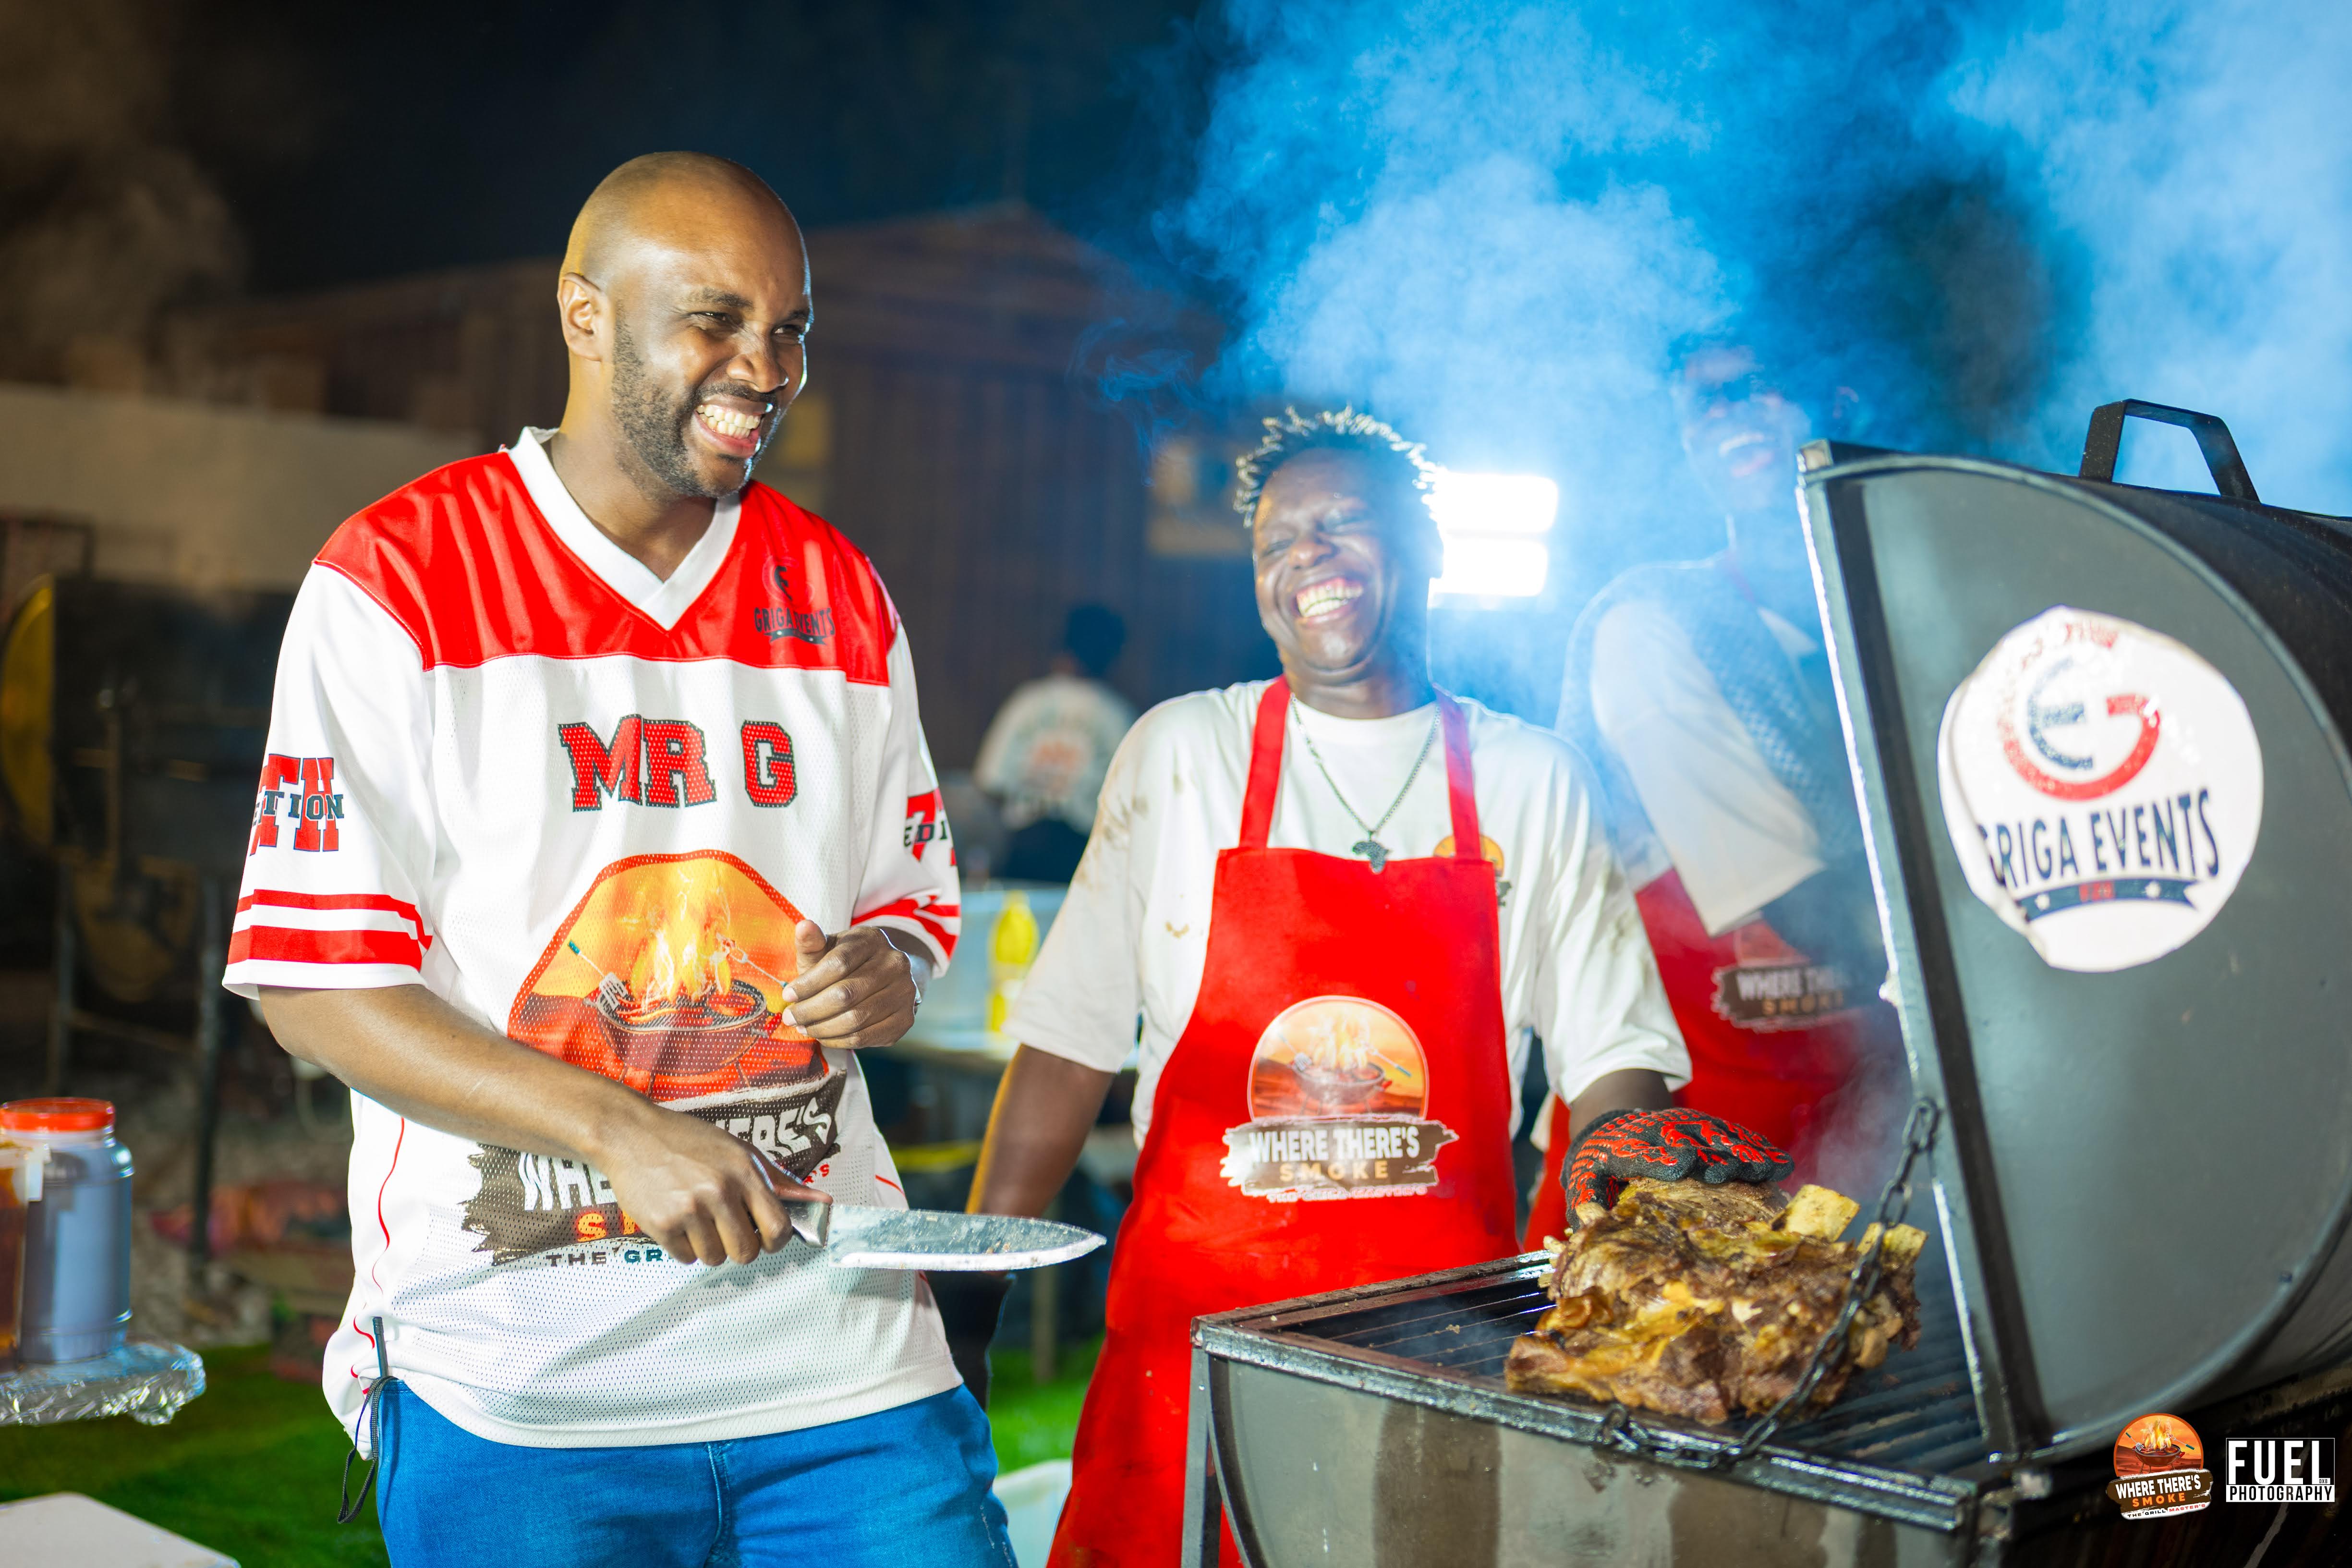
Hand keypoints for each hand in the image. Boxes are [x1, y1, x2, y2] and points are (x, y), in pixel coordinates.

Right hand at [593, 1100, 821, 1266]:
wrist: (632, 1133)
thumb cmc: (689, 1141)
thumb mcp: (740, 1152)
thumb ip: (781, 1182)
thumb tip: (823, 1202)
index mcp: (744, 1172)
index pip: (778, 1228)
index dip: (775, 1241)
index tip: (765, 1238)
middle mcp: (719, 1191)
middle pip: (746, 1252)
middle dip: (739, 1247)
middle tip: (725, 1228)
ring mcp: (689, 1209)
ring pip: (714, 1258)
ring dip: (708, 1246)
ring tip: (696, 1218)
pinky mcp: (661, 1225)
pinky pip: (685, 1259)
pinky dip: (683, 1247)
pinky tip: (676, 1220)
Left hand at [779, 921, 922, 1047]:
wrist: (884, 978)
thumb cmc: (845, 963)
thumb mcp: (827, 949)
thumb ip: (812, 943)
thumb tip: (803, 926)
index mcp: (873, 940)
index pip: (837, 963)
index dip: (809, 983)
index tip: (788, 996)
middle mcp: (895, 963)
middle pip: (846, 994)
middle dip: (811, 1009)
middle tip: (791, 1018)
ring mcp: (905, 992)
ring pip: (855, 1019)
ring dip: (822, 1028)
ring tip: (804, 1027)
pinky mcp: (906, 1018)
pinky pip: (865, 1037)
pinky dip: (838, 1041)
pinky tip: (823, 1035)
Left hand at [1565, 1108, 1790, 1226]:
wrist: (1613, 1122)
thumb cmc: (1599, 1163)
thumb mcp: (1583, 1179)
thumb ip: (1585, 1200)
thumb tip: (1585, 1221)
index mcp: (1628, 1149)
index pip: (1645, 1153)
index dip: (1662, 1158)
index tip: (1681, 1165)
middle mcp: (1661, 1133)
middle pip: (1691, 1142)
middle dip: (1712, 1156)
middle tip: (1733, 1171)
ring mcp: (1687, 1127)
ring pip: (1719, 1137)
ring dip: (1745, 1152)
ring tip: (1773, 1169)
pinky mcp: (1706, 1126)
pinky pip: (1735, 1135)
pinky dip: (1757, 1148)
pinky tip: (1780, 1164)